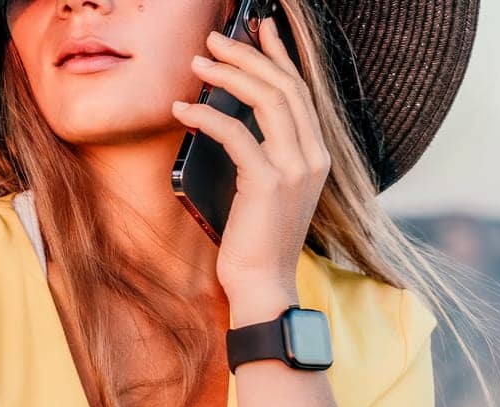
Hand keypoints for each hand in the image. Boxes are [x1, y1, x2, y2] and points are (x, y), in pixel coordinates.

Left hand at [171, 17, 330, 307]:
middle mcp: (312, 157)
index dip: (279, 55)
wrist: (264, 286)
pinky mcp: (268, 183)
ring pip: (266, 100)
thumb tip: (233, 115)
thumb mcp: (268, 189)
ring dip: (228, 75)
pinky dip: (206, 116)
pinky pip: (236, 134)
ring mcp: (294, 169)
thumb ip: (264, 153)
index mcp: (316, 156)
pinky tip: (183, 110)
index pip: (300, 91)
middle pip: (283, 87)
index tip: (260, 28)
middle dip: (248, 55)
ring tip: (197, 63)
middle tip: (214, 40)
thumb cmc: (258, 242)